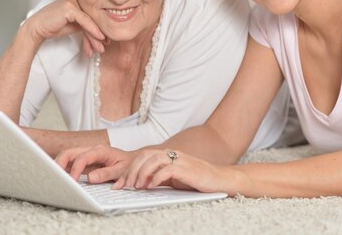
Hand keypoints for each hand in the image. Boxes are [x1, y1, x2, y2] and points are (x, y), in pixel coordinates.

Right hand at [23, 0, 105, 55]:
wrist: (37, 28)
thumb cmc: (55, 26)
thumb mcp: (75, 25)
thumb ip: (87, 24)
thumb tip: (103, 33)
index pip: (92, 13)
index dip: (100, 27)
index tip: (106, 40)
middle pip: (92, 16)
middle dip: (99, 33)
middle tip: (106, 46)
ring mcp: (72, 0)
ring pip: (90, 20)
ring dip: (96, 36)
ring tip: (101, 48)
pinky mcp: (69, 7)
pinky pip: (85, 20)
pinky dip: (93, 30)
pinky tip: (100, 38)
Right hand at [55, 145, 135, 182]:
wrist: (132, 160)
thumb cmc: (128, 165)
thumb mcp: (121, 170)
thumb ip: (106, 174)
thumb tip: (90, 178)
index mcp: (100, 150)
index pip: (82, 157)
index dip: (75, 168)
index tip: (72, 181)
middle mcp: (91, 150)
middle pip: (70, 152)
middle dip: (59, 163)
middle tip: (55, 177)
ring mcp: (86, 155)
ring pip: (67, 156)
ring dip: (59, 165)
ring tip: (54, 178)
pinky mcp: (84, 161)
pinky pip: (70, 162)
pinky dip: (63, 169)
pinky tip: (60, 178)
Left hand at [116, 149, 236, 194]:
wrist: (220, 179)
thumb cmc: (197, 180)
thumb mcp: (174, 178)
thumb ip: (159, 176)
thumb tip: (141, 184)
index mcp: (168, 154)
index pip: (143, 156)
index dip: (130, 168)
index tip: (120, 183)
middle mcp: (172, 154)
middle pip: (145, 156)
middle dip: (132, 170)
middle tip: (125, 185)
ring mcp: (180, 160)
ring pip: (154, 160)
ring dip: (142, 173)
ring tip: (137, 186)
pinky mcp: (186, 169)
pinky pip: (167, 170)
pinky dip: (156, 178)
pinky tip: (151, 186)